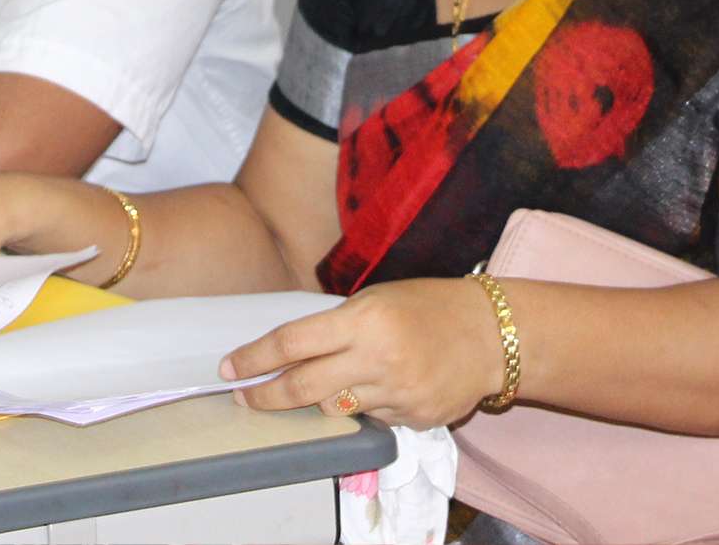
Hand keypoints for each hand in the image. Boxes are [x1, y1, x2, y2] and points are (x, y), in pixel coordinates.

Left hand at [219, 278, 504, 428]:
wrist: (491, 335)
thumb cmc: (427, 306)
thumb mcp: (376, 300)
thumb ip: (336, 327)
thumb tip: (290, 353)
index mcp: (363, 320)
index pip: (292, 344)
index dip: (253, 359)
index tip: (227, 368)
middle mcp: (376, 359)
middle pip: (302, 388)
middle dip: (264, 396)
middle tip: (242, 396)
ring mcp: (396, 393)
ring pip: (333, 409)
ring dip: (317, 400)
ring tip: (322, 382)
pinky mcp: (412, 419)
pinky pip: (369, 419)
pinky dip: (362, 406)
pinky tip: (379, 386)